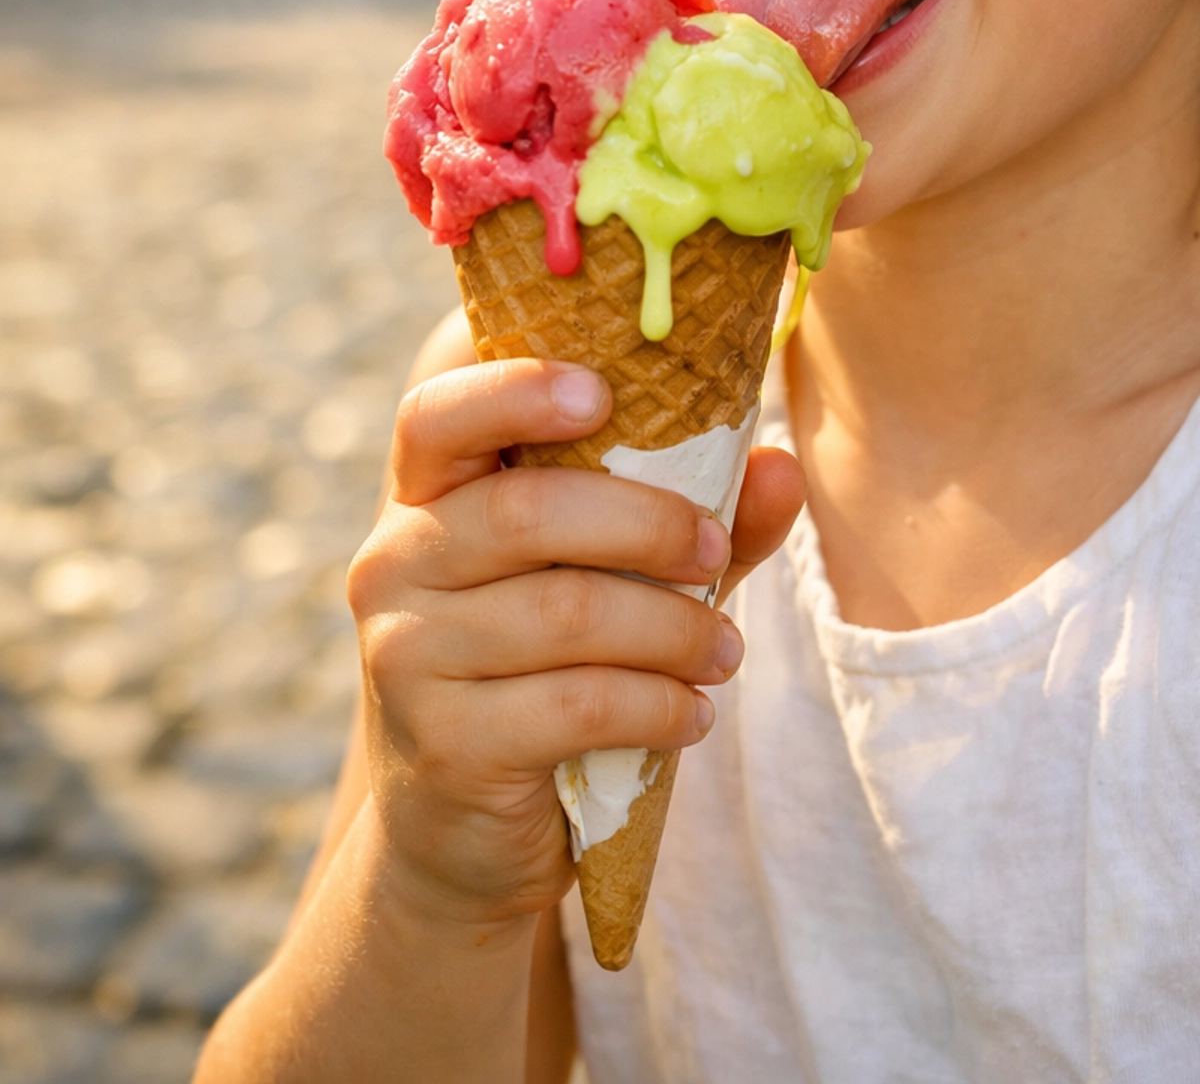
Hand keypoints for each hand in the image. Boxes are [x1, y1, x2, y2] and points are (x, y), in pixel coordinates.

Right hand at [346, 356, 803, 926]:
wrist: (459, 836)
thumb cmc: (542, 671)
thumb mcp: (610, 580)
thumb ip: (693, 517)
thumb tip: (780, 467)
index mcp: (423, 497)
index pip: (437, 415)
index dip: (515, 389)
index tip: (604, 393)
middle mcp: (393, 564)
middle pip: (527, 512)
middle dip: (647, 525)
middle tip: (714, 550)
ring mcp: (405, 658)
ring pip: (566, 614)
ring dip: (674, 630)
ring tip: (726, 651)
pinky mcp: (446, 745)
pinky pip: (577, 705)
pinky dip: (658, 705)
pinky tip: (692, 714)